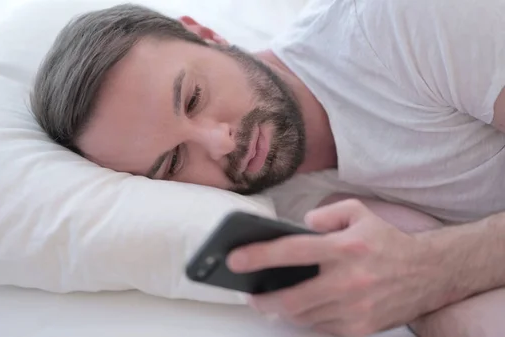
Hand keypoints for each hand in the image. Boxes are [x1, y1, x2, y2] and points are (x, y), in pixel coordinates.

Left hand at [227, 200, 445, 336]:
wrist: (429, 274)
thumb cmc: (387, 241)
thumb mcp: (358, 212)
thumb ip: (325, 213)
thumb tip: (300, 226)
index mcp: (345, 247)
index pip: (292, 251)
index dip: (258, 255)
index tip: (233, 259)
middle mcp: (349, 280)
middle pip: (291, 298)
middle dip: (262, 299)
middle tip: (250, 292)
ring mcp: (355, 309)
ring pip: (303, 317)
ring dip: (284, 310)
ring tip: (272, 300)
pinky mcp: (360, 328)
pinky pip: (321, 328)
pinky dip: (308, 319)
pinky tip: (304, 307)